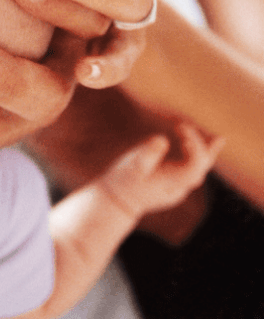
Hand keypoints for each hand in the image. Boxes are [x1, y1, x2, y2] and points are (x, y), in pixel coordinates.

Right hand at [98, 124, 223, 220]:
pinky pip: (192, 167)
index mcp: (172, 182)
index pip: (195, 165)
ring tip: (212, 137)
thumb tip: (162, 139)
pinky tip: (200, 144)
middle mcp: (180, 186)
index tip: (182, 127)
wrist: (118, 202)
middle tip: (191, 127)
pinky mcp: (173, 181)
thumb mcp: (132, 167)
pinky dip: (198, 154)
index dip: (194, 144)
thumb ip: (148, 153)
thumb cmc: (124, 182)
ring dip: (204, 149)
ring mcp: (178, 185)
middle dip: (202, 145)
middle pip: (202, 166)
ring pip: (200, 167)